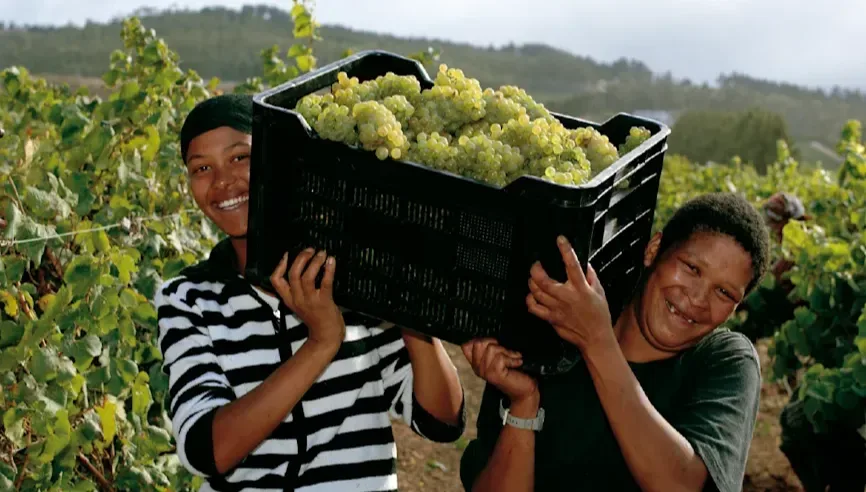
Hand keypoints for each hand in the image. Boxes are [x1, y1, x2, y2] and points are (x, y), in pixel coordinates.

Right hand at [270, 249, 344, 348]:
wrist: (326, 336)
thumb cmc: (315, 318)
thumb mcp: (300, 305)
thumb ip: (297, 291)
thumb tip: (304, 268)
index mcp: (289, 299)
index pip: (276, 281)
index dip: (280, 265)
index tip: (287, 254)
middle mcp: (297, 299)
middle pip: (293, 274)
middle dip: (301, 258)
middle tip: (310, 250)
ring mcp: (310, 301)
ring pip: (307, 276)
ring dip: (315, 262)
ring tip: (322, 253)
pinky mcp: (324, 302)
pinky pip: (325, 282)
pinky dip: (329, 270)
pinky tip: (331, 261)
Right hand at [461, 338, 537, 404]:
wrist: (524, 389)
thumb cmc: (514, 371)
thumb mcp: (499, 357)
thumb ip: (490, 348)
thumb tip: (489, 337)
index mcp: (476, 363)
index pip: (466, 346)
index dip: (481, 340)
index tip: (495, 345)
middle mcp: (477, 368)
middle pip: (478, 343)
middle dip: (495, 344)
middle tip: (505, 352)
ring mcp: (484, 372)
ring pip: (491, 349)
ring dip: (506, 351)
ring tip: (513, 358)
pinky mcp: (494, 374)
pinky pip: (500, 357)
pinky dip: (512, 358)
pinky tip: (517, 363)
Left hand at [526, 236, 613, 352]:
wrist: (596, 337)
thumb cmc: (599, 315)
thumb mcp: (599, 292)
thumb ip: (590, 276)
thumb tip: (584, 264)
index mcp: (581, 289)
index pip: (572, 265)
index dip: (565, 250)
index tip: (560, 239)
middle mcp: (567, 297)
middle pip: (543, 281)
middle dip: (536, 269)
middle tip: (536, 264)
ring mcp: (557, 308)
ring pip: (536, 292)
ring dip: (531, 282)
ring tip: (533, 278)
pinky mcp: (551, 318)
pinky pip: (534, 308)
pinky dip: (529, 300)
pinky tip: (531, 295)